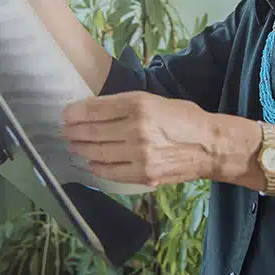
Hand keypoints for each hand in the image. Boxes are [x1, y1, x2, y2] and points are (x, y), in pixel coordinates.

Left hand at [61, 92, 215, 186]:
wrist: (209, 146)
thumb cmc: (183, 117)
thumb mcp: (153, 100)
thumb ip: (124, 105)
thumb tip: (93, 110)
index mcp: (139, 105)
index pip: (95, 110)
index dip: (75, 113)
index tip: (65, 114)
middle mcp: (136, 129)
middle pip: (92, 132)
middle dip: (73, 131)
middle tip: (64, 131)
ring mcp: (139, 155)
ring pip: (98, 153)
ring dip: (81, 149)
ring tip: (73, 145)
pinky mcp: (144, 174)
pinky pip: (111, 172)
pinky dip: (97, 167)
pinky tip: (91, 162)